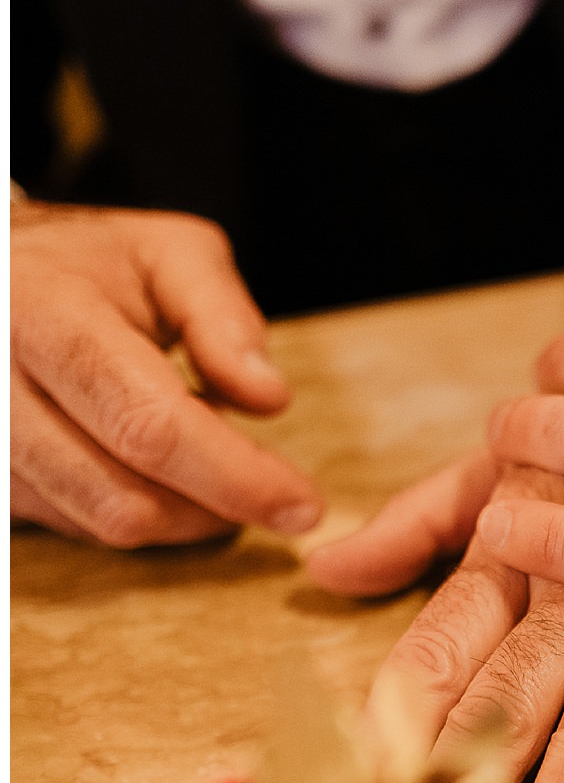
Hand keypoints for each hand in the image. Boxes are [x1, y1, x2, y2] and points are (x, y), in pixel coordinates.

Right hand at [11, 200, 322, 544]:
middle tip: (269, 489)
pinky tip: (153, 469)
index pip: (148, 424)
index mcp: (43, 313)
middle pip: (122, 496)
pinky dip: (136, 512)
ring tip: (206, 459)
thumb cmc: (88, 265)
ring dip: (179, 514)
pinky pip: (74, 528)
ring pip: (100, 524)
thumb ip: (223, 317)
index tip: (302, 506)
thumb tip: (268, 398)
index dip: (234, 477)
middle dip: (215, 509)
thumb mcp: (168, 254)